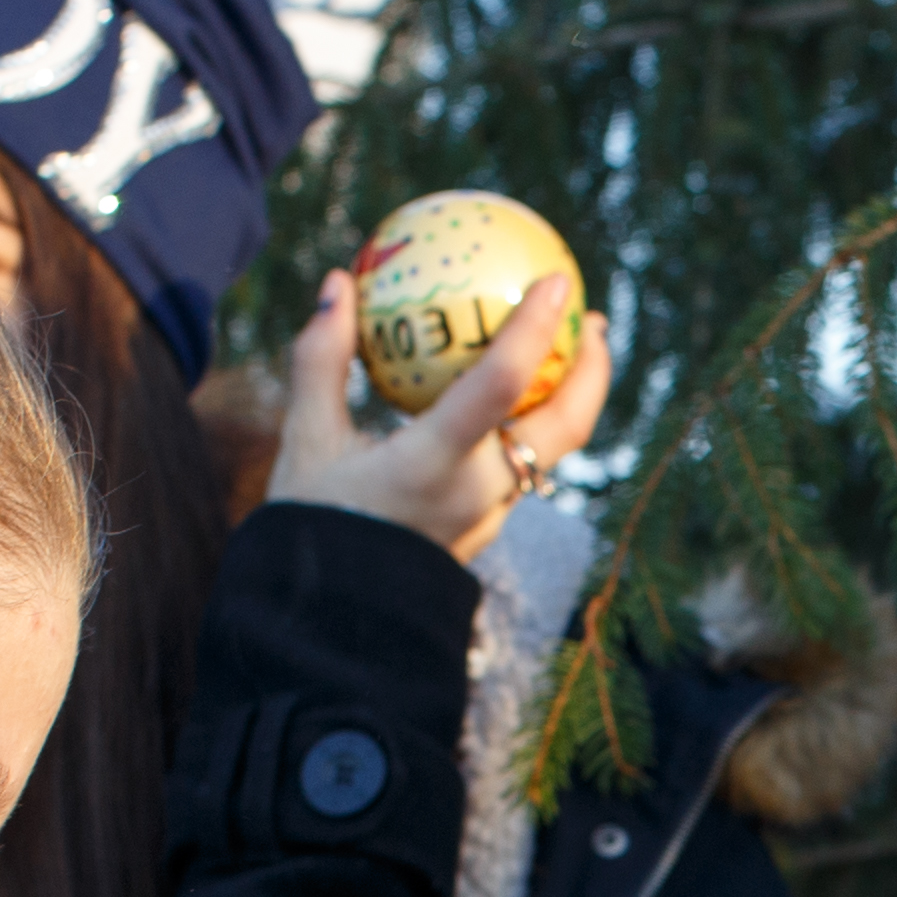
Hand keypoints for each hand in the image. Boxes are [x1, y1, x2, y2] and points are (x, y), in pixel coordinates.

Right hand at [254, 266, 612, 559]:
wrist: (330, 618)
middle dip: (590, 369)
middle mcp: (479, 491)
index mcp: (434, 464)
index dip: (535, 329)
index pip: (502, 386)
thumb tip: (338, 283)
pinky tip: (521, 395)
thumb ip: (322, 361)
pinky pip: (529, 463)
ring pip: (557, 450)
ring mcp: (492, 514)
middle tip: (589, 317)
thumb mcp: (306, 441)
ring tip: (572, 349)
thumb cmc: (311, 525)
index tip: (557, 279)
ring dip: (575, 397)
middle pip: (565, 427)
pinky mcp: (490, 525)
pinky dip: (537, 421)